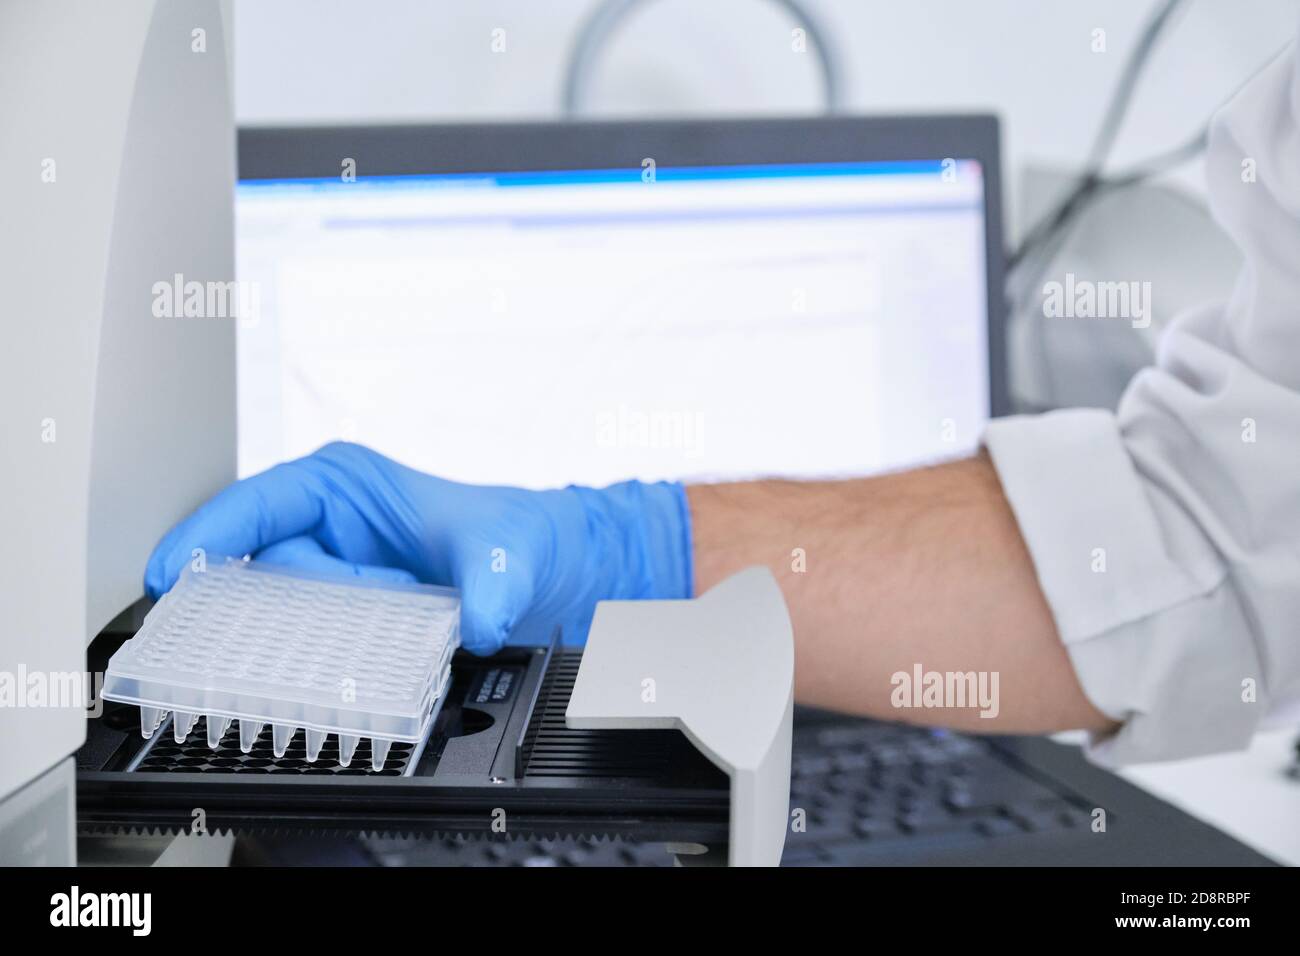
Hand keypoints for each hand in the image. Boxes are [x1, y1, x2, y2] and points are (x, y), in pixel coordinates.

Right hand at [144, 442, 692, 653]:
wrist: (547, 571)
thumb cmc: (518, 535)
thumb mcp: (506, 551)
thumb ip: (491, 585)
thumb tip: (482, 621)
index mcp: (344, 484)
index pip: (255, 504)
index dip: (207, 535)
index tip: (173, 572)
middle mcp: (326, 524)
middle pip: (260, 569)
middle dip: (274, 608)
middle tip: (316, 627)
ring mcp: (331, 569)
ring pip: (278, 611)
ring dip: (300, 638)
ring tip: (344, 649)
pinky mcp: (342, 609)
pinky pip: (305, 636)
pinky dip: (313, 657)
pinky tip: (334, 673)